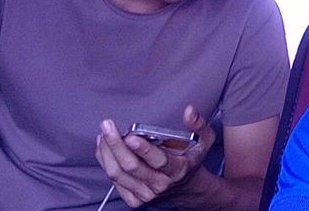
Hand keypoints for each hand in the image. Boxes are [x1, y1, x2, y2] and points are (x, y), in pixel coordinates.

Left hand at [94, 106, 214, 207]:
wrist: (187, 187)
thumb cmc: (192, 160)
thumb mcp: (205, 141)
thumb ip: (199, 125)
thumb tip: (189, 110)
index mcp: (178, 170)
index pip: (159, 161)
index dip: (144, 150)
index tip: (131, 136)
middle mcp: (160, 185)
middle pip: (131, 167)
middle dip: (116, 145)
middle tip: (107, 125)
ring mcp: (145, 194)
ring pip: (118, 175)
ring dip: (107, 152)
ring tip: (103, 133)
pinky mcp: (134, 199)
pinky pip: (114, 181)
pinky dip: (105, 162)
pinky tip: (103, 147)